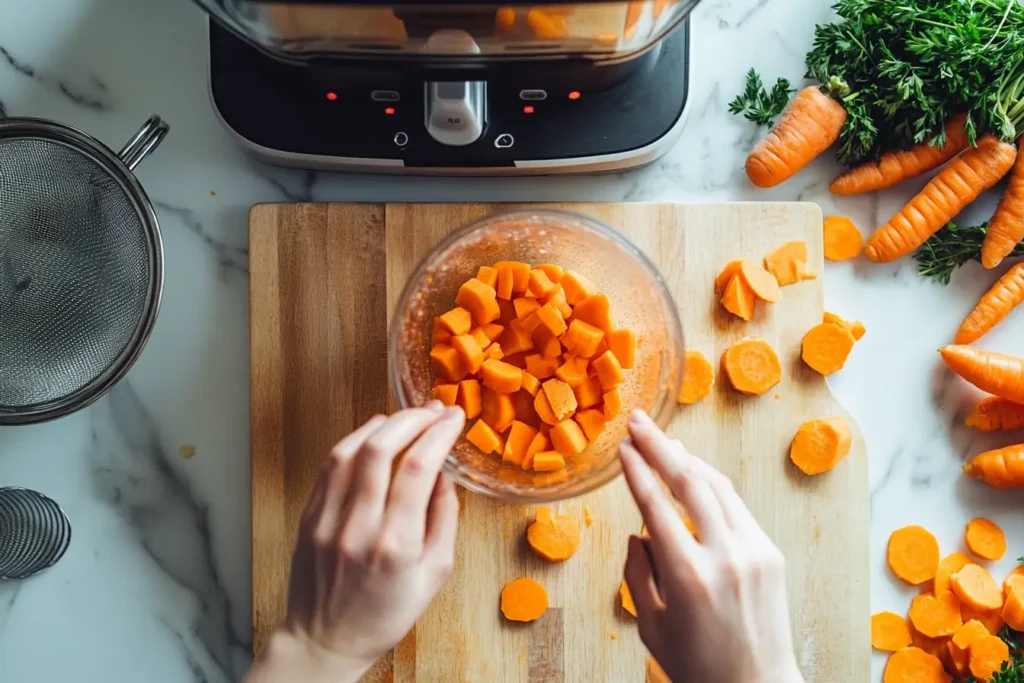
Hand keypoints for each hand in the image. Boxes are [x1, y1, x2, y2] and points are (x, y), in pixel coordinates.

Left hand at [245, 402, 464, 682]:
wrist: (326, 640)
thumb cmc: (385, 613)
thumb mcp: (435, 574)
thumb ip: (445, 520)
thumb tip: (446, 474)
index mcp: (396, 544)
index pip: (420, 468)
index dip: (440, 433)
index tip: (454, 418)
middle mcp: (359, 527)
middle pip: (382, 448)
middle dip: (412, 418)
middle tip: (432, 410)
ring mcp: (328, 520)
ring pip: (350, 450)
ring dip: (382, 424)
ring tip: (405, 417)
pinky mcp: (309, 517)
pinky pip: (330, 466)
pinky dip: (354, 441)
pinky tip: (373, 434)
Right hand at [618, 410, 803, 682]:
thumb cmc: (698, 665)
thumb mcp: (650, 624)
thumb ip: (639, 572)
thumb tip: (639, 533)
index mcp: (689, 576)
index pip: (656, 506)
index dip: (637, 471)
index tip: (623, 447)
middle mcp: (725, 557)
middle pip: (690, 483)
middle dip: (661, 447)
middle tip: (639, 422)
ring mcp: (754, 552)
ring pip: (718, 487)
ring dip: (689, 460)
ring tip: (665, 441)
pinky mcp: (771, 554)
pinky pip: (736, 508)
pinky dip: (713, 487)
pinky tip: (696, 476)